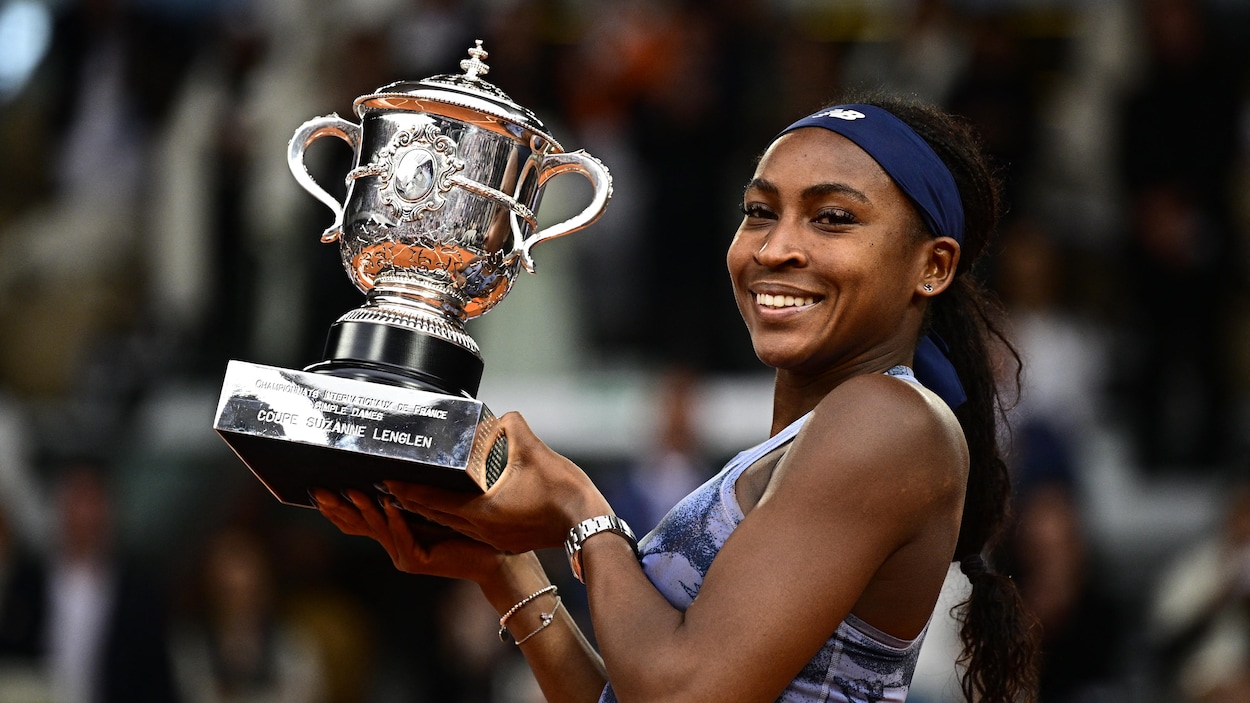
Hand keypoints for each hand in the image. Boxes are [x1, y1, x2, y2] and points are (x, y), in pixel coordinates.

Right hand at [310, 487, 508, 583]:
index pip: (356, 519)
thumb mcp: (432, 505)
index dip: (335, 507)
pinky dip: (395, 520)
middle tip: (321, 490)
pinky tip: (389, 504)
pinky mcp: (417, 561)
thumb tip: (396, 462)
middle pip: (357, 525)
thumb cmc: (468, 526)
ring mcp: (403, 555)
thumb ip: (413, 492)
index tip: (317, 489)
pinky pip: (402, 537)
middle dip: (338, 507)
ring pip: (377, 529)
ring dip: (365, 508)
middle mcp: (393, 544)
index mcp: (393, 531)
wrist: (492, 555)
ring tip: (353, 490)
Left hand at [381, 411, 612, 553]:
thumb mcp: (534, 450)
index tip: (388, 479)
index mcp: (481, 511)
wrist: (589, 526)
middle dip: (413, 500)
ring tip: (416, 494)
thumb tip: (500, 416)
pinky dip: (456, 515)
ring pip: (454, 524)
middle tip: (393, 484)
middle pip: (437, 516)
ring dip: (434, 510)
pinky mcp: (507, 540)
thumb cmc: (564, 492)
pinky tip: (459, 504)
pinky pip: (471, 528)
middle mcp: (482, 530)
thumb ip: (511, 427)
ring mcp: (495, 539)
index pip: (433, 500)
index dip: (408, 489)